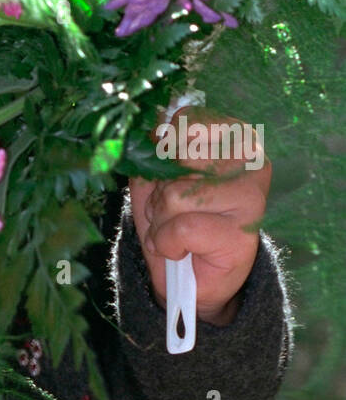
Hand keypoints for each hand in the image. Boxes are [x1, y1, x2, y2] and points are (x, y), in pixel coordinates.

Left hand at [129, 107, 270, 324]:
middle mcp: (251, 159)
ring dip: (161, 221)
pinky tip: (181, 250)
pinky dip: (168, 243)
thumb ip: (153, 146)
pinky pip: (183, 228)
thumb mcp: (155, 173)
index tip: (171, 176)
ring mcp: (251, 196)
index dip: (163, 152)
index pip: (185, 121)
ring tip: (176, 231)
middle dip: (159, 192)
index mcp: (233, 134)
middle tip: (172, 212)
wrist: (188, 278)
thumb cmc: (175, 217)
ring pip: (176, 195)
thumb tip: (149, 129)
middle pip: (177, 161)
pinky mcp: (243, 234)